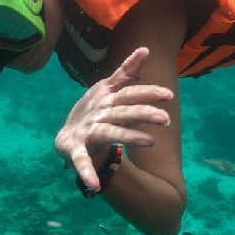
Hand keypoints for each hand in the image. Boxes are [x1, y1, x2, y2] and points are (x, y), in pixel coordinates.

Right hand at [55, 47, 172, 190]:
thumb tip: (145, 49)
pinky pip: (80, 161)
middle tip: (165, 118)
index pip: (130, 94)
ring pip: (109, 133)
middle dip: (142, 113)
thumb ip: (126, 71)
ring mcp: (86, 131)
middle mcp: (99, 113)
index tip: (169, 95)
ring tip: (151, 142)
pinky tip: (94, 185)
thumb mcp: (108, 89)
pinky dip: (86, 172)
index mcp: (107, 100)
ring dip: (128, 137)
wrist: (66, 135)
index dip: (147, 93)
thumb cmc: (94, 111)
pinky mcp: (73, 149)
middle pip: (123, 111)